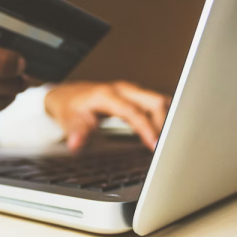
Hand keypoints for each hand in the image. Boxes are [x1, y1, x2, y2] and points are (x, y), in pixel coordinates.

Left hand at [45, 81, 170, 151]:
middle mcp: (122, 89)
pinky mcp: (134, 96)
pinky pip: (155, 105)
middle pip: (154, 101)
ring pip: (158, 101)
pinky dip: (162, 118)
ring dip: (166, 120)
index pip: (133, 111)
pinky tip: (163, 134)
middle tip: (167, 147)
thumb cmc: (69, 107)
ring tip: (169, 142)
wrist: (67, 95)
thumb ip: (76, 132)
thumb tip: (75, 144)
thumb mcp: (68, 120)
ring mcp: (130, 91)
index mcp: (107, 95)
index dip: (146, 128)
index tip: (155, 145)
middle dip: (165, 123)